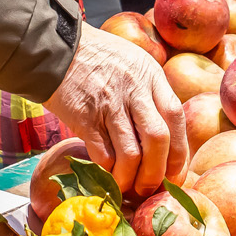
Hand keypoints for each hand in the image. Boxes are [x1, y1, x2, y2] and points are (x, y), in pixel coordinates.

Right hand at [44, 24, 188, 194]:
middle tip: (150, 187)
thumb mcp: (134, 63)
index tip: (174, 173)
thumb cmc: (97, 58)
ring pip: (131, 154)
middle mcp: (134, 90)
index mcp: (151, 76)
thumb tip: (164, 135)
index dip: (179, 151)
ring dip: (130, 178)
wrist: (57, 49)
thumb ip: (150, 93)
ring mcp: (109, 105)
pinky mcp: (84, 118)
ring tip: (126, 187)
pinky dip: (107, 171)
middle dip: (156, 172)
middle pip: (158, 139)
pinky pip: (103, 154)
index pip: (176, 118)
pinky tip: (106, 175)